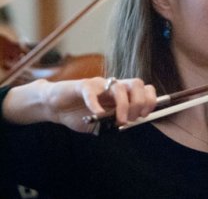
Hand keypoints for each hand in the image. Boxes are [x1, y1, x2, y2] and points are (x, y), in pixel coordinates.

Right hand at [4, 77, 156, 132]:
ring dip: (123, 105)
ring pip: (119, 87)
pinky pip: (92, 92)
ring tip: (119, 120)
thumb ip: (114, 121)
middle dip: (139, 103)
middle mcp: (113, 86)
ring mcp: (99, 84)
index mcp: (122, 93)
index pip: (145, 88)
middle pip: (137, 84)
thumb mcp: (102, 121)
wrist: (56, 106)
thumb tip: (128, 125)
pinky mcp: (82, 86)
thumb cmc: (81, 113)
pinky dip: (96, 104)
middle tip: (130, 119)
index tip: (145, 115)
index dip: (150, 100)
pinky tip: (97, 114)